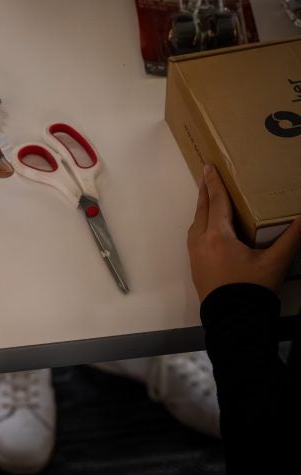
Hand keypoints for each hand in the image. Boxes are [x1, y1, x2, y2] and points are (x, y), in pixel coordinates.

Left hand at [187, 165, 300, 300]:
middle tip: (206, 175)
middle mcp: (200, 241)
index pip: (216, 202)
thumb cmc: (252, 288)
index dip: (214, 184)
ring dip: (202, 208)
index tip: (208, 167)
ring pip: (196, 223)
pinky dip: (201, 223)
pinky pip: (195, 235)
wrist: (232, 318)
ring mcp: (194, 253)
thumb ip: (291, 239)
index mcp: (217, 236)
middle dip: (205, 192)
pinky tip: (208, 226)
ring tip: (208, 197)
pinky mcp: (195, 264)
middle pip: (202, 210)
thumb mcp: (275, 262)